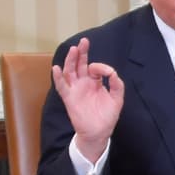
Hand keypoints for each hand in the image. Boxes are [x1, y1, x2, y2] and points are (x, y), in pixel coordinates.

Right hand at [51, 38, 124, 160]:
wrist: (99, 132)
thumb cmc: (107, 116)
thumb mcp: (117, 99)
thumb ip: (117, 85)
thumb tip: (113, 73)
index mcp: (95, 82)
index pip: (94, 68)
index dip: (100, 67)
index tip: (108, 73)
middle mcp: (84, 83)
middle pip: (80, 65)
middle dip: (82, 53)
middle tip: (84, 42)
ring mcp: (75, 90)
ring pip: (70, 71)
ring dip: (71, 60)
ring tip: (73, 50)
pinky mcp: (69, 98)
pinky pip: (61, 86)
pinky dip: (58, 77)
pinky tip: (56, 68)